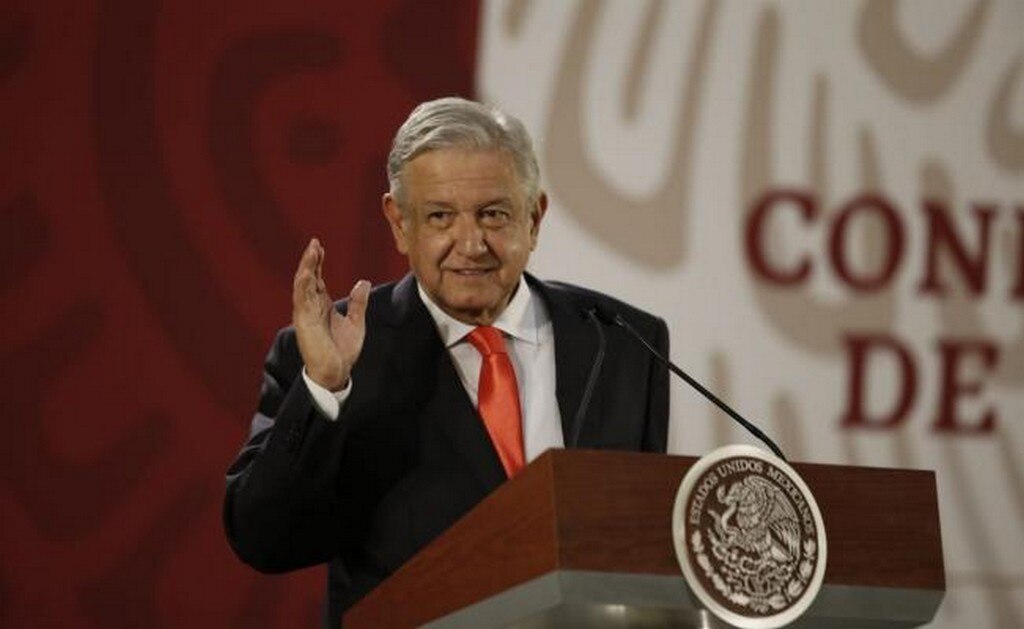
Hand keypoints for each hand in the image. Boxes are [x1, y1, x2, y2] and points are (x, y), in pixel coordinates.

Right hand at [292, 238, 370, 390]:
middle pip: (309, 278)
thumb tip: (363, 282)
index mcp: (322, 307)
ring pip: (303, 285)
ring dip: (306, 268)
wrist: (336, 372)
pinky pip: (301, 300)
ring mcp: (306, 314)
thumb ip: (358, 303)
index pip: (318, 279)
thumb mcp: (356, 322)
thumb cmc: (342, 351)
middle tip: (315, 243)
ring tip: (311, 251)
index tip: (320, 247)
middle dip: (310, 261)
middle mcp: (312, 308)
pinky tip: (306, 273)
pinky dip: (303, 285)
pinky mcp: (304, 322)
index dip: (318, 263)